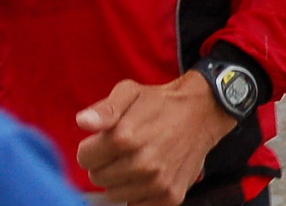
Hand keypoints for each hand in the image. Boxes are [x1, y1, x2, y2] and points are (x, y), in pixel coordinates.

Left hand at [76, 72, 235, 205]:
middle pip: (98, 177)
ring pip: (115, 193)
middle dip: (106, 163)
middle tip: (126, 147)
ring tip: (139, 158)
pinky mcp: (170, 195)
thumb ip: (104, 109)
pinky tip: (150, 173)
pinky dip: (139, 192)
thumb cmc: (160, 102)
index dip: (93, 146)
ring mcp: (157, 182)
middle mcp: (141, 163)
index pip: (84, 158)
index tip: (107, 139)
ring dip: (121, 179)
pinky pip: (137, 204)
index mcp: (125, 137)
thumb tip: (83, 122)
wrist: (202, 112)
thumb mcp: (130, 92)